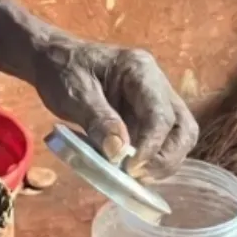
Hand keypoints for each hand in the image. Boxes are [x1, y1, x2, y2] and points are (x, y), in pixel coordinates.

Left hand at [35, 38, 197, 178]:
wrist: (53, 60)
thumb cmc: (61, 69)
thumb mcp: (74, 92)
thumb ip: (98, 120)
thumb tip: (118, 152)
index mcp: (140, 70)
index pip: (161, 114)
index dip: (151, 145)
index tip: (130, 168)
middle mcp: (157, 85)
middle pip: (183, 127)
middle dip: (167, 157)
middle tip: (137, 176)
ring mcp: (155, 102)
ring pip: (179, 137)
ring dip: (163, 162)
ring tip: (134, 177)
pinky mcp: (146, 118)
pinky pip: (162, 143)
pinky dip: (152, 161)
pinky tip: (132, 172)